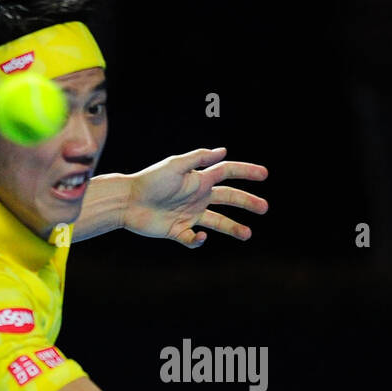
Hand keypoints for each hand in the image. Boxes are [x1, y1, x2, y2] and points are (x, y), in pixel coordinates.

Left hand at [122, 147, 267, 247]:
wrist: (127, 202)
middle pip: (228, 198)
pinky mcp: (178, 231)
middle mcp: (198, 196)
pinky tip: (199, 236)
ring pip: (218, 222)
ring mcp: (189, 214)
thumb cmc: (150, 181)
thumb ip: (199, 159)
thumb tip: (223, 151)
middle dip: (247, 202)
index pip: (227, 173)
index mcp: (199, 179)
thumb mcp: (175, 166)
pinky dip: (199, 239)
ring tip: (247, 234)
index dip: (246, 172)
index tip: (264, 174)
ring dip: (234, 227)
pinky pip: (194, 238)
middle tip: (264, 208)